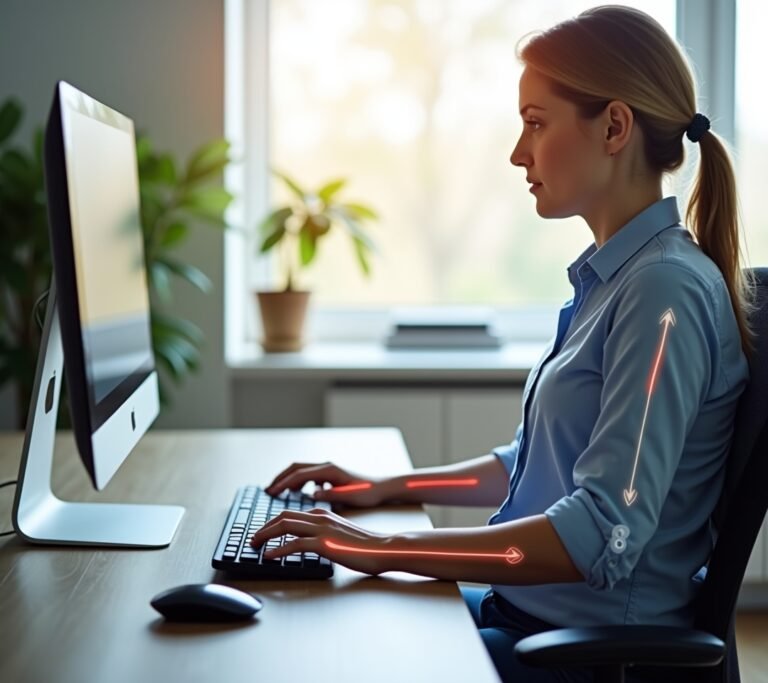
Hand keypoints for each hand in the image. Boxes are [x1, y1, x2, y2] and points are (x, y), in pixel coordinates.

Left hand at [249, 508, 389, 575]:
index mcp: (322, 514)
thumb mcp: (339, 534)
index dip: (272, 522)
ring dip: (266, 535)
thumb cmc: (364, 545)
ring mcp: (322, 529)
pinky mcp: (324, 543)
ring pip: (285, 525)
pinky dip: (278, 549)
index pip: (290, 513)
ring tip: (255, 545)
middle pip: (283, 516)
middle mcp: (320, 517)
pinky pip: (295, 544)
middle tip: (253, 539)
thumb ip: (323, 533)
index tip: (262, 532)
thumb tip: (307, 542)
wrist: (383, 548)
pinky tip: (270, 556)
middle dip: (264, 527)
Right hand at [265, 461, 387, 507]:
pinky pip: (310, 474)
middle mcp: (327, 466)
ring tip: (278, 491)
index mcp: (329, 470)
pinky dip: (299, 481)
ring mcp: (329, 468)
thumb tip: (313, 494)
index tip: (271, 492)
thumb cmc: (368, 493)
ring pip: (302, 470)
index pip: (298, 474)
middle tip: (268, 490)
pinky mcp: (331, 473)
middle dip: (280, 478)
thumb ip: (330, 495)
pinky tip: (299, 492)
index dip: (283, 483)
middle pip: (296, 468)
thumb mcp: (349, 496)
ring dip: (289, 479)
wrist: (383, 487)